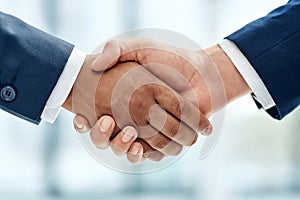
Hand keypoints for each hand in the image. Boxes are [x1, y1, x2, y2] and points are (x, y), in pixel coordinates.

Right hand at [74, 39, 250, 161]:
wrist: (201, 73)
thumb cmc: (170, 58)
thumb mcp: (139, 47)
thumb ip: (116, 49)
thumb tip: (95, 63)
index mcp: (122, 102)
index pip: (95, 118)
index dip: (83, 123)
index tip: (80, 118)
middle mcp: (132, 119)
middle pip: (106, 139)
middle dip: (99, 137)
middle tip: (105, 122)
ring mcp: (149, 131)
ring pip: (125, 150)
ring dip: (119, 147)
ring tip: (126, 135)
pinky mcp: (166, 139)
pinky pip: (150, 154)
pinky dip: (143, 154)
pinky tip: (138, 146)